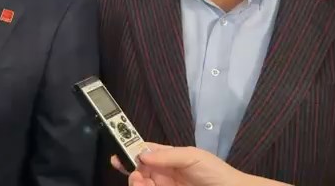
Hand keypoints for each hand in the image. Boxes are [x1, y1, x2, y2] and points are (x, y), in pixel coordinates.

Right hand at [126, 143, 289, 185]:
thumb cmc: (215, 173)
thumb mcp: (192, 157)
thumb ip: (167, 155)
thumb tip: (141, 154)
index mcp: (167, 157)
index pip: (143, 151)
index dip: (129, 151)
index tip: (118, 156)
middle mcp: (162, 173)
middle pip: (137, 170)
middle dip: (131, 171)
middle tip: (136, 175)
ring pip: (141, 183)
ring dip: (136, 183)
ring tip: (141, 184)